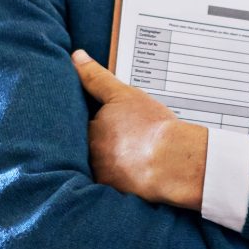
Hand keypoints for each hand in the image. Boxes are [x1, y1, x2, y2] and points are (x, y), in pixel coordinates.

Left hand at [72, 50, 207, 210]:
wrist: (172, 161)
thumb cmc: (152, 127)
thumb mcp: (123, 94)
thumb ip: (96, 76)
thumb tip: (76, 57)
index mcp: (93, 127)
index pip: (89, 124)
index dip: (103, 124)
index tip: (118, 126)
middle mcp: (92, 151)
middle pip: (94, 146)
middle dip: (108, 144)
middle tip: (131, 141)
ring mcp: (102, 173)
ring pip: (104, 165)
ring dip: (114, 162)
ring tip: (136, 158)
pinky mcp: (115, 191)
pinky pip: (114, 185)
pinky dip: (123, 180)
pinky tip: (138, 175)